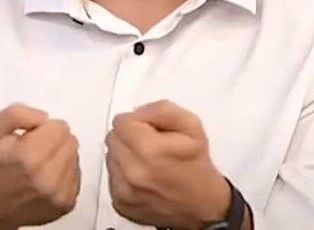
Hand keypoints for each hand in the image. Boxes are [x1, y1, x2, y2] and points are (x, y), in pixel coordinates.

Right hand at [0, 104, 80, 229]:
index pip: (60, 127)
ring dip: (59, 156)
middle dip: (53, 141)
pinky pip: (77, 174)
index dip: (43, 128)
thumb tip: (44, 118)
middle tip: (32, 151)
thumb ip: (16, 114)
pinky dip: (63, 172)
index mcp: (28, 157)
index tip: (28, 138)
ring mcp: (59, 194)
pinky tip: (44, 177)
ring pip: (75, 157)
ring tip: (37, 165)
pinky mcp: (66, 204)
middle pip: (70, 141)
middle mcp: (47, 178)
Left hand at [105, 100, 231, 229]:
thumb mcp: (191, 125)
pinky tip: (144, 177)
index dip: (139, 121)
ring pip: (111, 157)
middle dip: (130, 137)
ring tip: (150, 163)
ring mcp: (123, 191)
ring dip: (126, 155)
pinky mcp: (120, 203)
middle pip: (113, 138)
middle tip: (153, 146)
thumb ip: (161, 109)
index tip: (153, 131)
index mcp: (148, 150)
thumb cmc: (196, 165)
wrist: (202, 204)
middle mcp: (131, 172)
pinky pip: (112, 177)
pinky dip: (124, 174)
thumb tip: (138, 111)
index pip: (121, 121)